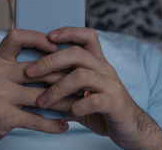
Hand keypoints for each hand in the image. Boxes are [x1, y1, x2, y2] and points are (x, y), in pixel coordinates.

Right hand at [0, 30, 69, 149]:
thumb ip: (17, 66)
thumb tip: (53, 59)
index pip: (16, 37)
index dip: (37, 38)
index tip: (55, 47)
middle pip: (39, 70)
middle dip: (64, 77)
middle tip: (82, 82)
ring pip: (42, 95)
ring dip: (64, 102)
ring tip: (78, 104)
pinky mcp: (4, 115)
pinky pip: (36, 118)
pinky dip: (53, 124)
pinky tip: (63, 124)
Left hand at [25, 27, 161, 149]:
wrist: (132, 129)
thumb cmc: (101, 109)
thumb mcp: (81, 93)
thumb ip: (62, 86)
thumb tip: (32, 82)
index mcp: (98, 63)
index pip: (87, 36)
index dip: (68, 32)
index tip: (49, 36)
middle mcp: (105, 70)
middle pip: (77, 53)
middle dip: (50, 61)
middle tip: (30, 72)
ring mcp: (112, 86)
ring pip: (81, 76)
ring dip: (57, 88)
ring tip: (42, 101)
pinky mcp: (116, 104)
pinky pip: (93, 101)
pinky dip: (77, 107)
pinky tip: (69, 113)